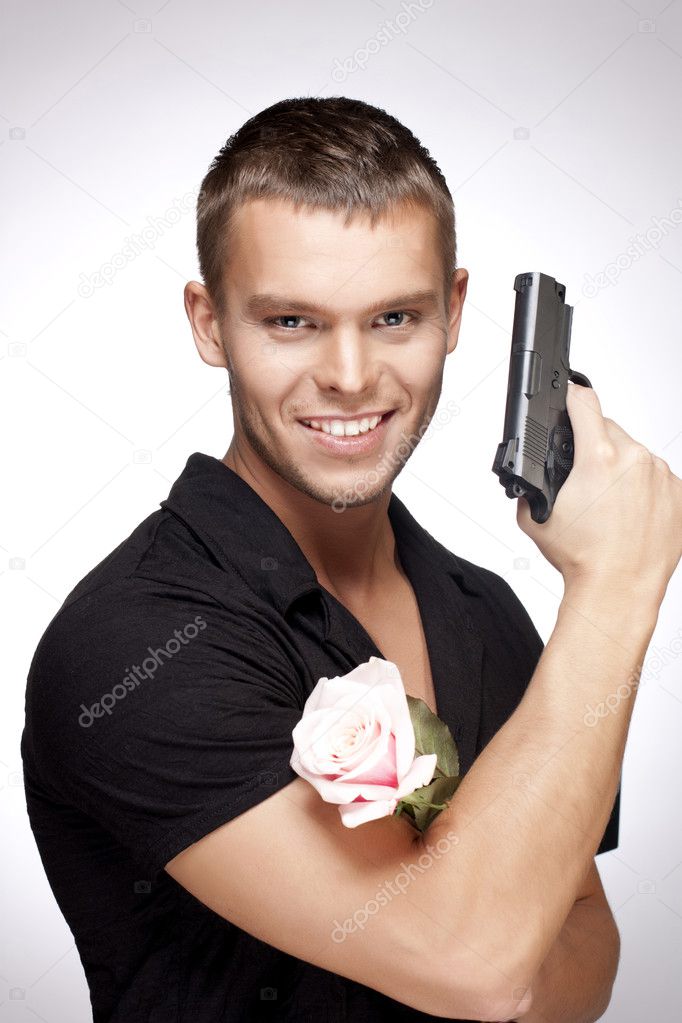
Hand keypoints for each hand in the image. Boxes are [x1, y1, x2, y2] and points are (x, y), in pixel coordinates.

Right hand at [516, 381, 681, 604]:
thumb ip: (533, 484)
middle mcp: (637, 461)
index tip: (570, 395)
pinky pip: (657, 478)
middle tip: (585, 480)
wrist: (618, 590)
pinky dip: (643, 489)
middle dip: (595, 447)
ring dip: (621, 469)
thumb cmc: (583, 559)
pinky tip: (629, 514)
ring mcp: (662, 477)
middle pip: (610, 431)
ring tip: (609, 504)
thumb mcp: (534, 517)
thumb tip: (532, 473)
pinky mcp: (680, 496)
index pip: (585, 404)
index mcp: (600, 458)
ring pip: (636, 454)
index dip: (572, 397)